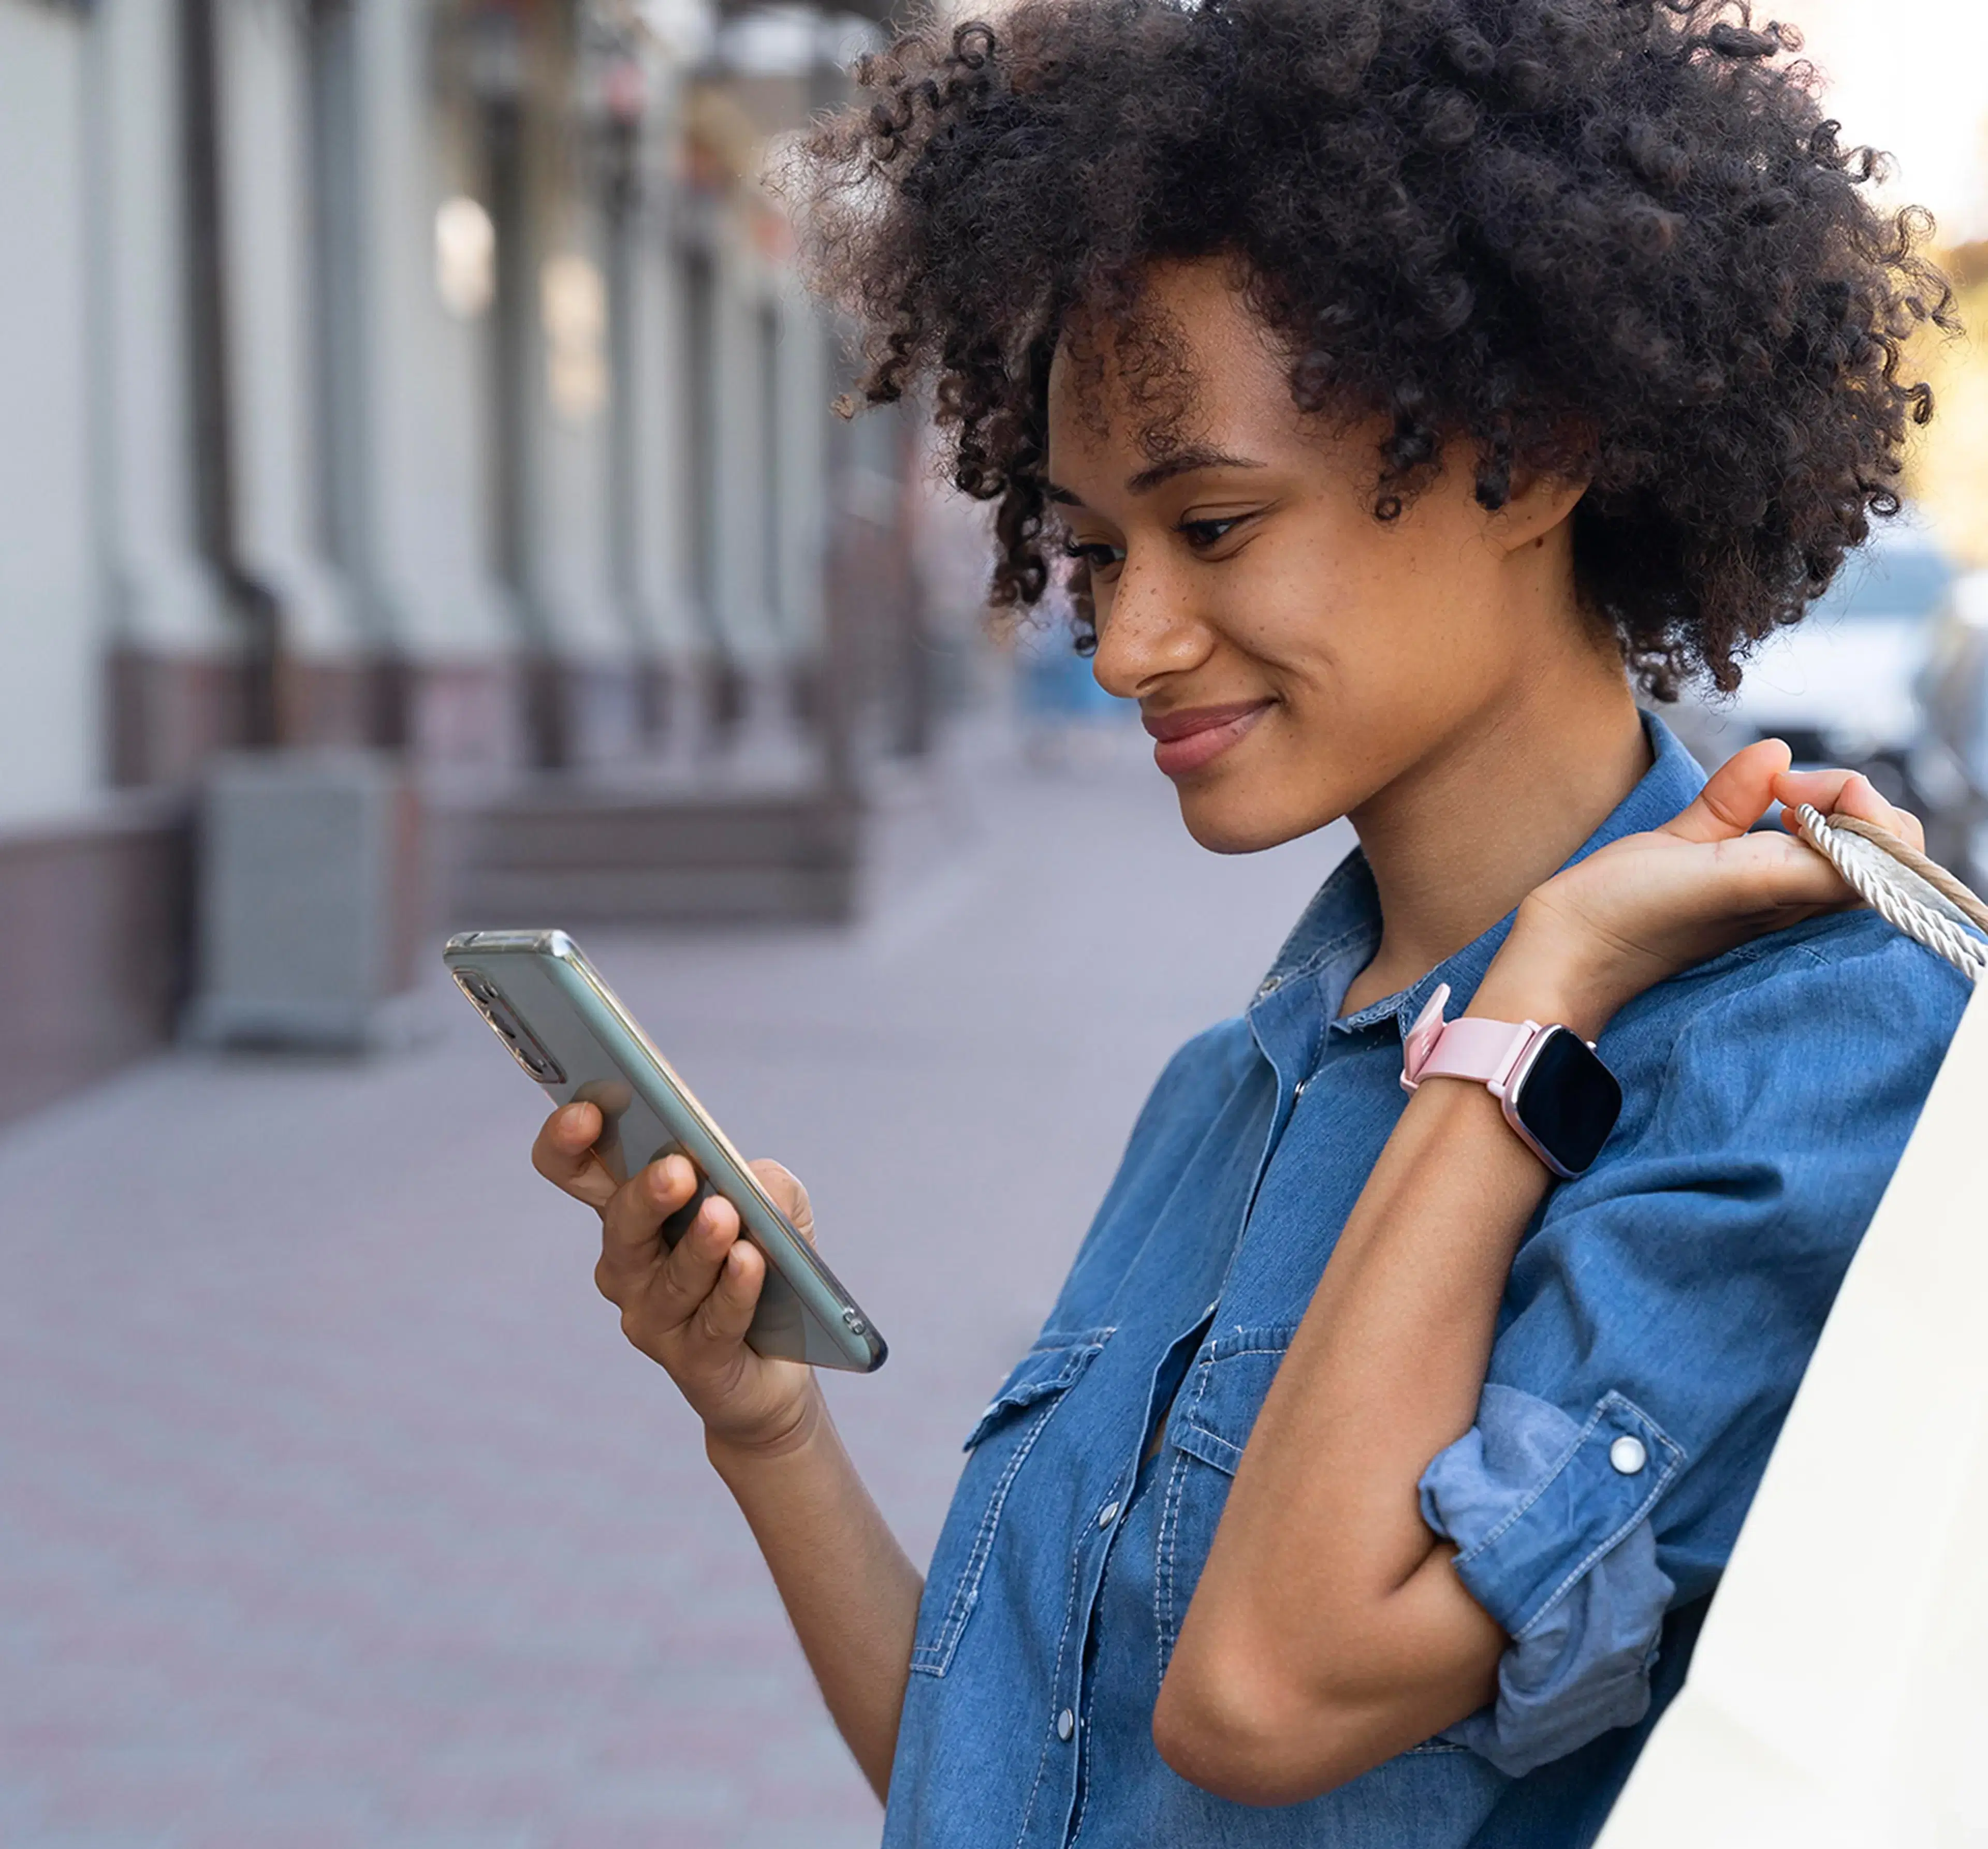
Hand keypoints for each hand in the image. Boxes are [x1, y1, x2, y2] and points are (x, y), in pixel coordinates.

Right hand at [531, 1102, 821, 1456]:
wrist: (778, 1362)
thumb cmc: (765, 1263)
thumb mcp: (777, 1208)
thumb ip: (764, 1182)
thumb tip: (751, 1180)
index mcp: (631, 1210)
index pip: (575, 1170)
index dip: (567, 1141)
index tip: (588, 1110)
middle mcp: (628, 1264)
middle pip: (619, 1225)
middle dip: (646, 1195)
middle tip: (678, 1170)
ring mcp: (652, 1316)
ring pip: (669, 1278)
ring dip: (699, 1246)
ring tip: (725, 1216)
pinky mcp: (692, 1360)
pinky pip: (712, 1322)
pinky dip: (734, 1290)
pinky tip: (750, 1263)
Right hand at [1482, 739, 1924, 1033]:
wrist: (1565, 957)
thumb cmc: (1625, 919)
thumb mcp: (1706, 867)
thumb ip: (1757, 814)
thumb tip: (1778, 753)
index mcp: (1800, 900)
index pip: (1889, 849)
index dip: (1857, 805)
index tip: (1792, 793)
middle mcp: (1795, 901)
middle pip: (1877, 840)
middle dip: (1844, 797)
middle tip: (1785, 788)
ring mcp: (1771, 895)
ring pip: (1844, 838)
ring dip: (1820, 801)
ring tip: (1775, 792)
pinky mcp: (1740, 885)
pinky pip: (1799, 842)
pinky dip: (1797, 811)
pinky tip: (1765, 803)